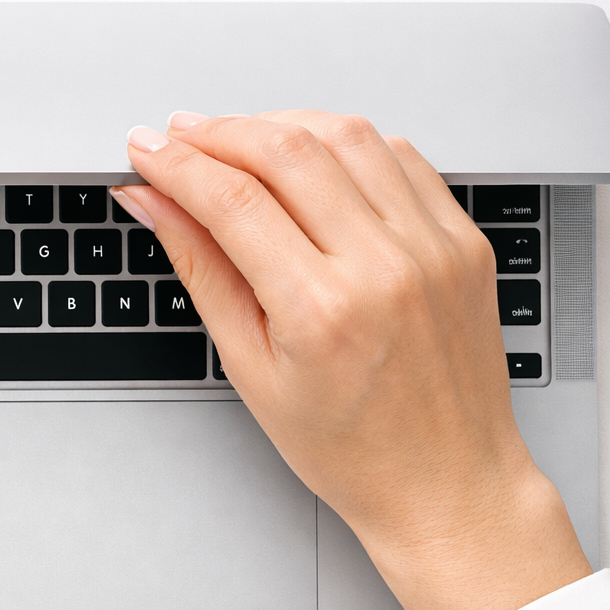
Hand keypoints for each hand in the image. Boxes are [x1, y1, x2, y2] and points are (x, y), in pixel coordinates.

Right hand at [112, 111, 590, 609]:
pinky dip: (350, 143)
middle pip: (287, 151)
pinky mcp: (463, 242)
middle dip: (221, 131)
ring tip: (241, 141)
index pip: (233, 201)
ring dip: (282, 125)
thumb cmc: (351, 449)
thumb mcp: (252, 370)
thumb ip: (203, 270)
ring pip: (348, 137)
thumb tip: (155, 202)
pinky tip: (316, 158)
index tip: (146, 149)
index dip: (177, 163)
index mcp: (323, 311)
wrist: (446, 484)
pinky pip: (403, 157)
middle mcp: (385, 268)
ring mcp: (434, 249)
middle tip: (181, 136)